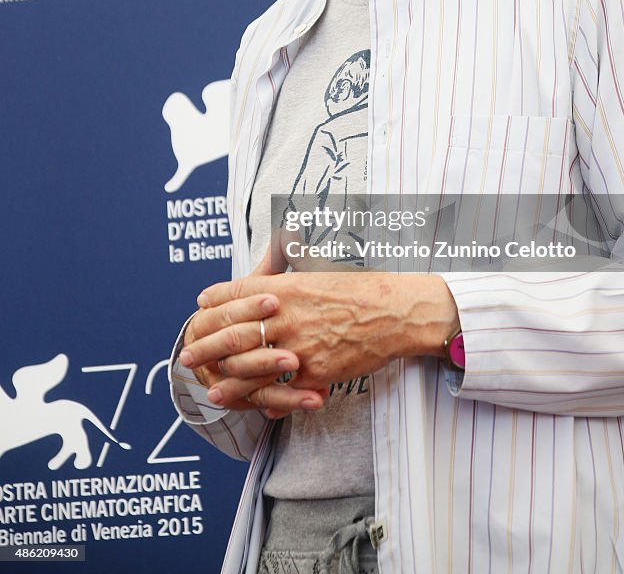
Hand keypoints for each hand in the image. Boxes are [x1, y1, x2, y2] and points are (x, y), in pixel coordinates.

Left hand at [182, 249, 458, 404]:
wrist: (395, 311)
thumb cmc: (361, 287)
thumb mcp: (320, 270)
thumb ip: (289, 270)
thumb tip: (270, 259)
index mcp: (287, 286)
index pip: (238, 292)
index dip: (214, 301)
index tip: (199, 306)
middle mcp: (287, 314)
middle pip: (234, 332)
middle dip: (206, 345)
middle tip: (187, 355)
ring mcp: (300, 345)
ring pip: (252, 366)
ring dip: (227, 379)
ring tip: (210, 388)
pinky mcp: (317, 370)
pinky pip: (285, 389)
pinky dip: (266, 399)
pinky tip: (253, 404)